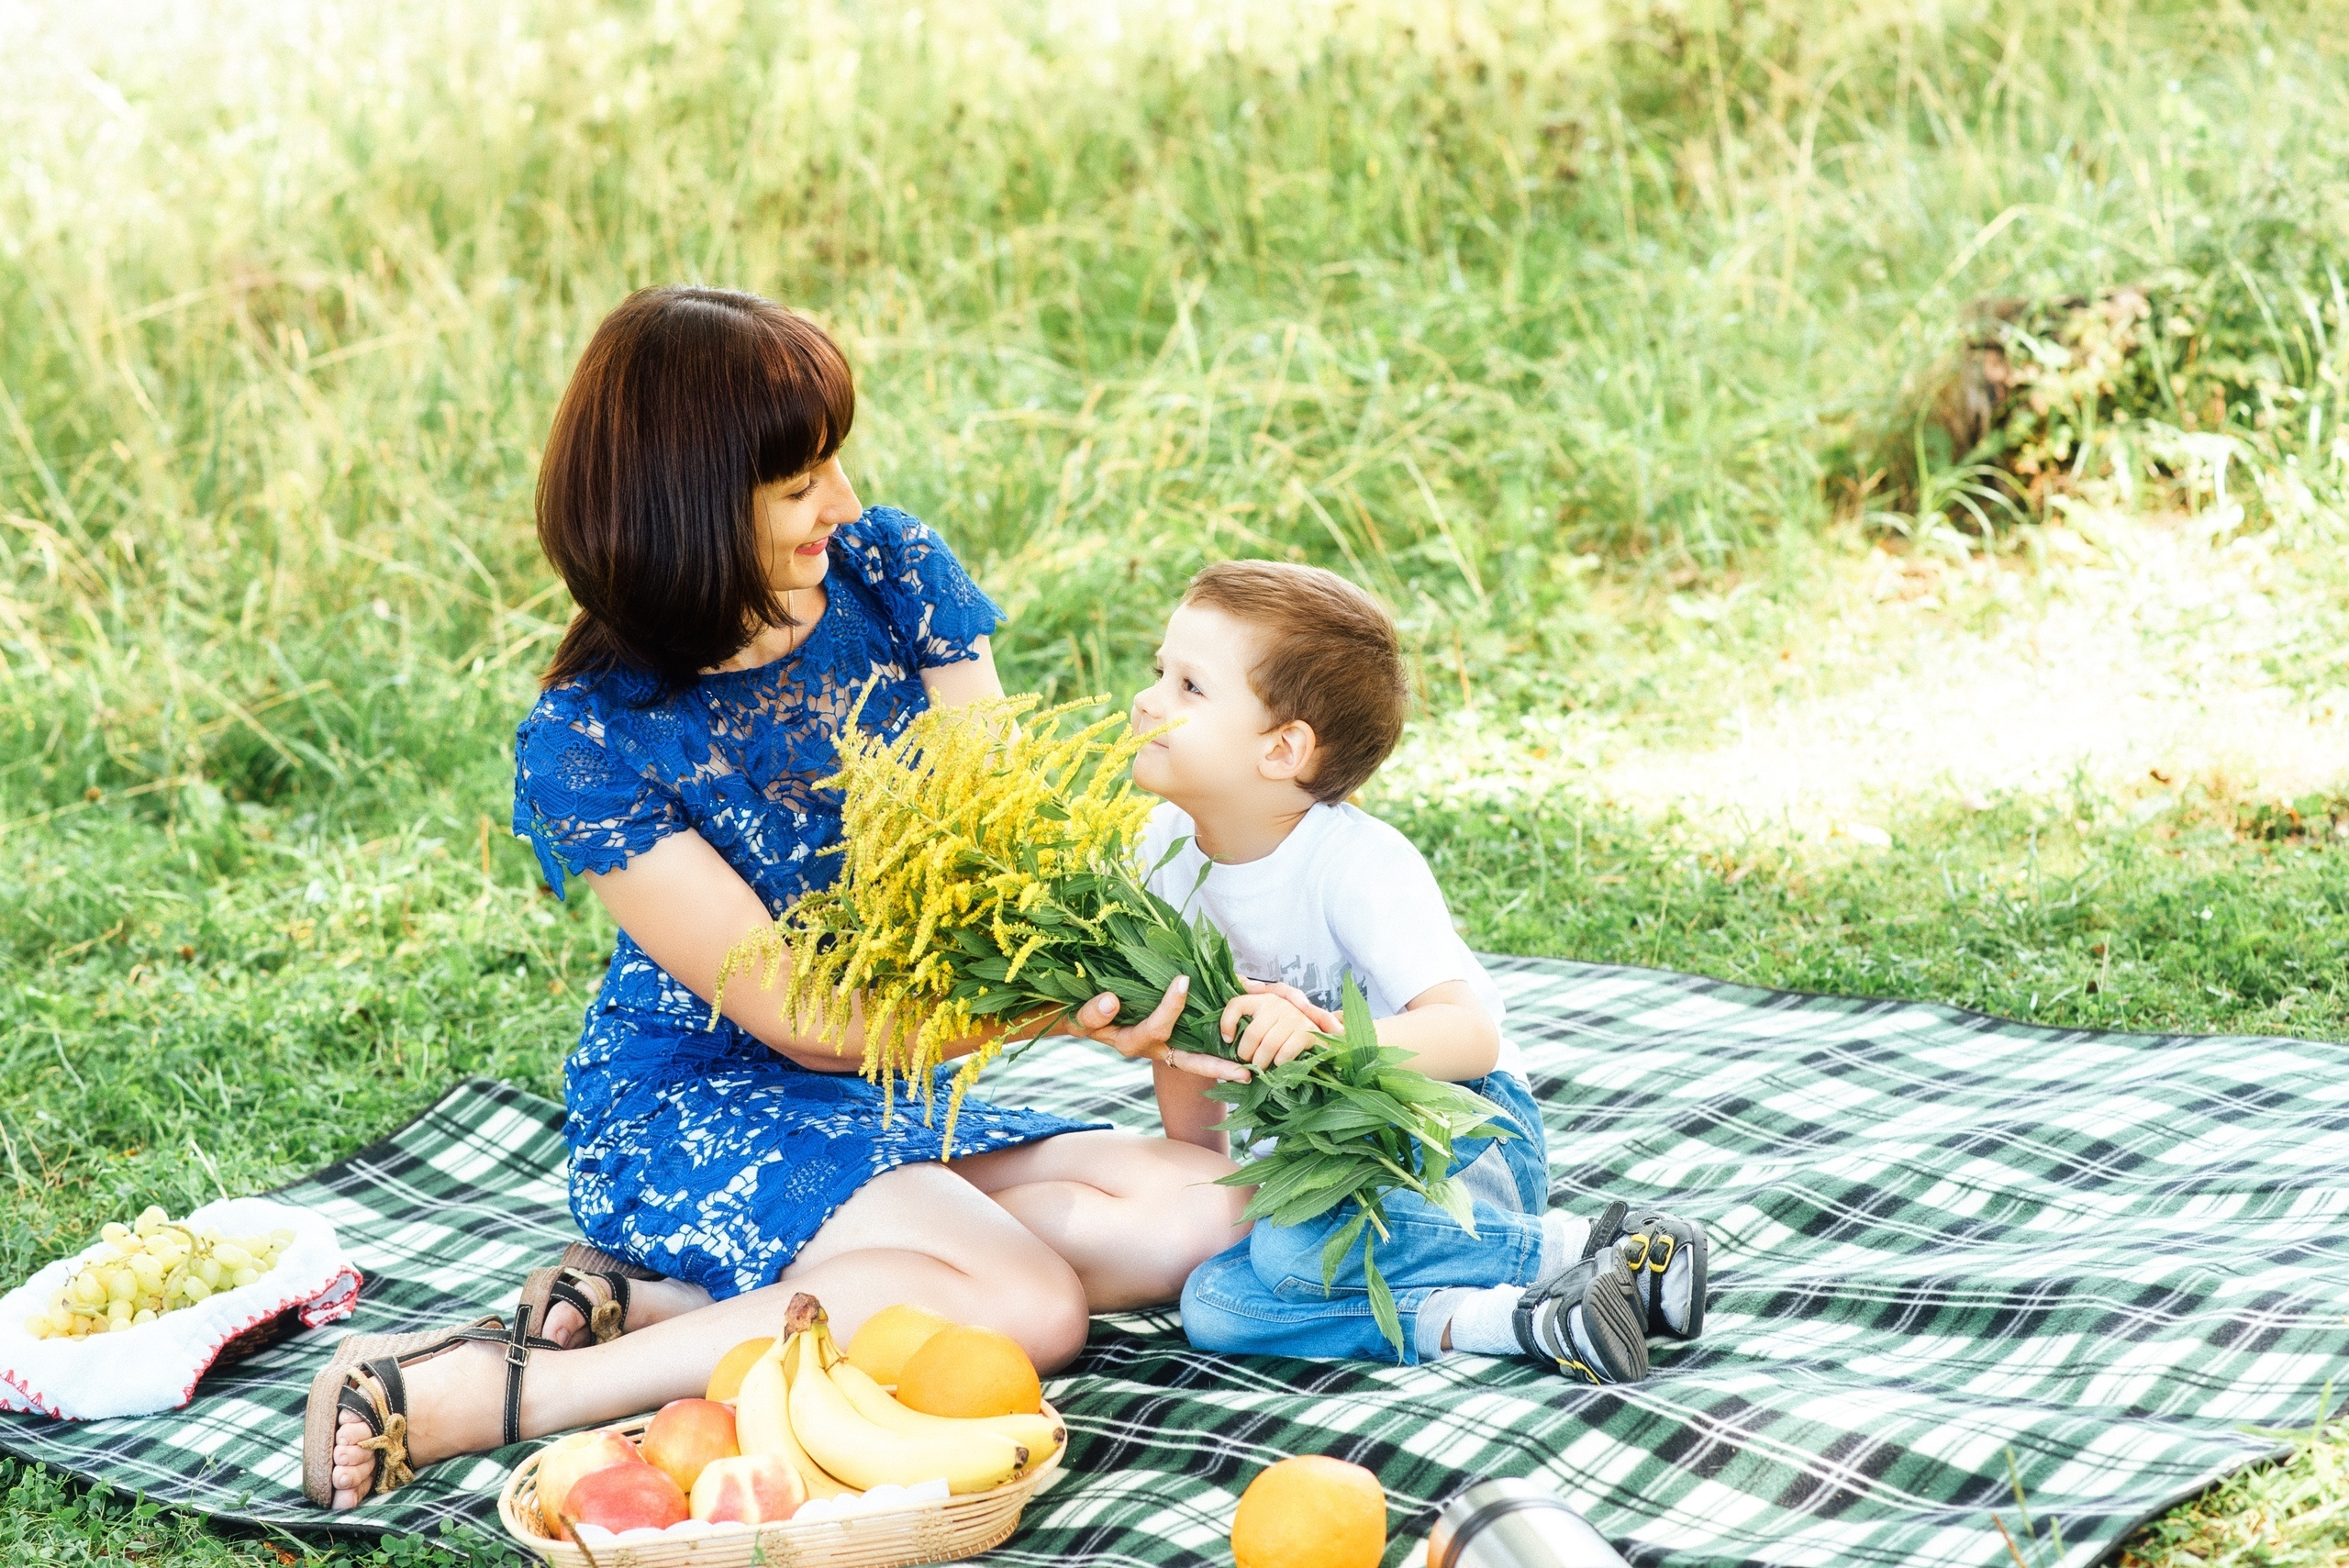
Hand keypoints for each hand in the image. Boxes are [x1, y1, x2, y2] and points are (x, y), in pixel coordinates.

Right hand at [1065, 977, 1249, 1083]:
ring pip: (1199, 1054)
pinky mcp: (1175, 1035)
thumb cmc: (1084, 1015)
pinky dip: (1219, 1036)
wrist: (1087, 1018)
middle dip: (1217, 1067)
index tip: (1183, 981)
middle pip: (1190, 1061)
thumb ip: (1092, 1013)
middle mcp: (1155, 1048)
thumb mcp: (1081, 1016)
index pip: (1156, 1029)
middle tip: (1245, 1074)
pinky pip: (1200, 1040)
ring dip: (1225, 1058)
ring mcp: (1167, 1044)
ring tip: (1254, 1061)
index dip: (1169, 1008)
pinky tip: (1243, 1028)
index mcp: (1134, 1042)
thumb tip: (1111, 1000)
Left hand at [1220, 982, 1333, 1070]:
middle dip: (1246, 1053)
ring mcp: (1294, 1016)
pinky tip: (1278, 1063)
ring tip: (1260, 1067)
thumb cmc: (1284, 1028)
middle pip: (1252, 1033)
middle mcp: (1278, 1003)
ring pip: (1268, 1045)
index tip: (1227, 1040)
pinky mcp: (1307, 1031)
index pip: (1237, 1004)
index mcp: (1263, 998)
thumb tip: (1227, 1023)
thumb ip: (1243, 1012)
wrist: (1321, 1033)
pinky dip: (1279, 1062)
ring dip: (1262, 1062)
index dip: (1227, 1022)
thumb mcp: (1264, 1017)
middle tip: (1247, 1062)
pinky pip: (1285, 1052)